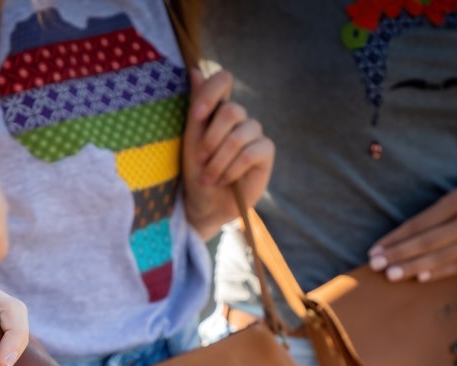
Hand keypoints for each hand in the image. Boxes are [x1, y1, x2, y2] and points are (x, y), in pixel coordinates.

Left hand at [181, 68, 274, 239]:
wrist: (203, 203)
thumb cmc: (194, 170)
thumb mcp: (190, 139)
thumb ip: (196, 108)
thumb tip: (195, 70)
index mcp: (218, 109)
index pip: (223, 80)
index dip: (212, 93)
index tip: (197, 116)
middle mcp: (238, 118)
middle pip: (232, 110)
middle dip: (211, 140)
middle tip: (200, 161)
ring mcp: (254, 133)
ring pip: (240, 135)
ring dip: (219, 160)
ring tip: (209, 178)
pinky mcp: (265, 152)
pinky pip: (251, 152)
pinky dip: (233, 168)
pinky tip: (225, 181)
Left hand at [368, 161, 456, 281]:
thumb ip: (434, 213)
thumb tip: (399, 238)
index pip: (419, 223)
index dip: (394, 238)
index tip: (373, 250)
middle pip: (428, 242)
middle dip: (398, 255)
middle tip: (375, 266)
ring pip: (442, 257)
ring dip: (413, 268)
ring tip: (391, 275)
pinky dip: (440, 272)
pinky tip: (421, 278)